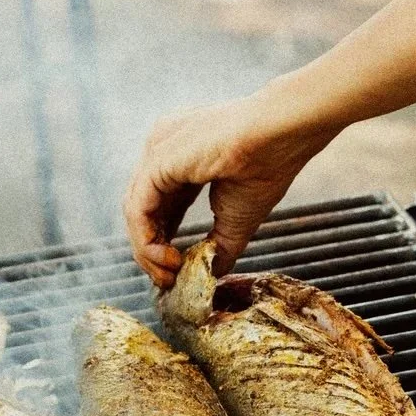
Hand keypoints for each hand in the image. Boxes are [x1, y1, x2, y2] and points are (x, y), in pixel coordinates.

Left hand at [123, 85, 335, 288]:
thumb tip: (211, 275)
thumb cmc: (267, 167)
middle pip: (143, 209)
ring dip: (147, 250)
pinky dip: (145, 238)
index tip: (177, 270)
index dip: (163, 241)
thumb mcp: (237, 219)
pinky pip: (137, 207)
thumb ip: (219, 248)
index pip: (159, 205)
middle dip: (151, 250)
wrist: (280, 136)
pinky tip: (165, 257)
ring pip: (135, 210)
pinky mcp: (157, 159)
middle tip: (168, 279)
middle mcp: (163, 150)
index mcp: (182, 157)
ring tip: (169, 272)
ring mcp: (157, 150)